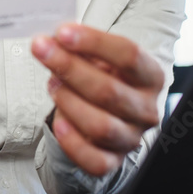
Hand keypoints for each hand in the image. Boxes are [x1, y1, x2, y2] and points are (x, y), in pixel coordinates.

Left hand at [31, 24, 163, 176]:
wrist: (110, 110)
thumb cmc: (104, 76)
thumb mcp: (99, 57)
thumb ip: (80, 47)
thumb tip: (51, 41)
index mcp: (151, 76)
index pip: (129, 56)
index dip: (93, 42)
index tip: (62, 32)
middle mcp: (147, 109)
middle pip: (109, 91)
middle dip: (69, 68)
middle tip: (42, 51)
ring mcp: (132, 138)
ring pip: (101, 127)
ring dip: (69, 102)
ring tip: (52, 84)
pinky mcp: (114, 160)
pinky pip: (95, 161)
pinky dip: (72, 143)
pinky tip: (58, 122)